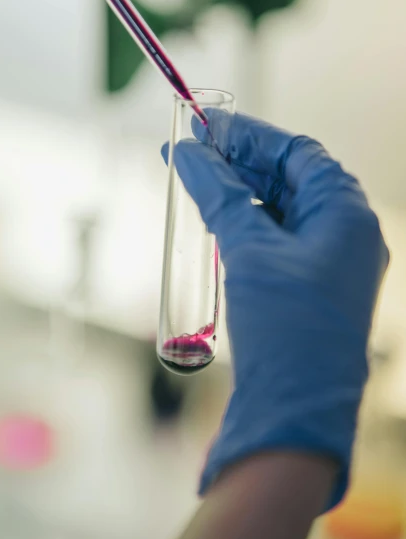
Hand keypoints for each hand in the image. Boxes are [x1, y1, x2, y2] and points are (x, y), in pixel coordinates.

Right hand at [163, 110, 388, 508]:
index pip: (299, 154)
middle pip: (291, 180)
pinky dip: (248, 226)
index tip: (207, 125)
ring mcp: (331, 266)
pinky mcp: (311, 292)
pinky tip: (216, 223)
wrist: (295, 413)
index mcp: (348, 215)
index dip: (251, 135)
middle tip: (191, 152)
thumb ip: (219, 195)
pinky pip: (280, 243)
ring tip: (196, 183)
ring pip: (283, 212)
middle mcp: (347, 236)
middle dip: (240, 164)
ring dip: (241, 194)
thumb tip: (190, 154)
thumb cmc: (286, 328)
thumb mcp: (248, 250)